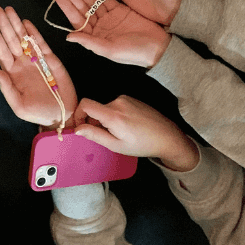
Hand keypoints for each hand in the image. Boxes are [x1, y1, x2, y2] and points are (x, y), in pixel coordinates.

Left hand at [0, 6, 77, 126]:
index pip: (1, 51)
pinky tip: (26, 22)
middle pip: (11, 40)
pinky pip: (40, 42)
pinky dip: (33, 31)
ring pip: (24, 37)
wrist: (62, 115)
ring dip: (16, 23)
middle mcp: (22, 63)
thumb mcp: (19, 106)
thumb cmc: (38, 113)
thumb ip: (6, 88)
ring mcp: (36, 59)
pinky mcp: (50, 58)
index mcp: (13, 73)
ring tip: (9, 10)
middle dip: (4, 24)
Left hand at [53, 0, 170, 66]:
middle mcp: (100, 27)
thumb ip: (89, 42)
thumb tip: (68, 37)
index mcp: (95, 37)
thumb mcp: (110, 49)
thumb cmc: (134, 52)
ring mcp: (110, 17)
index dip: (67, 6)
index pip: (77, 19)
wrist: (159, 47)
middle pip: (83, 7)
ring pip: (93, 1)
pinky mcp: (120, 10)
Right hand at [74, 95, 199, 169]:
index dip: (78, 114)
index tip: (80, 126)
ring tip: (121, 133)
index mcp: (113, 114)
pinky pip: (115, 106)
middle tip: (107, 137)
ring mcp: (125, 98)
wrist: (167, 136)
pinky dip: (115, 116)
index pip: (85, 104)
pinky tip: (128, 126)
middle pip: (96, 108)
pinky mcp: (131, 99)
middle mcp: (118, 101)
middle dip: (95, 122)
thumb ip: (95, 135)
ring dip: (106, 120)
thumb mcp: (116, 145)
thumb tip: (77, 129)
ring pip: (105, 108)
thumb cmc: (142, 144)